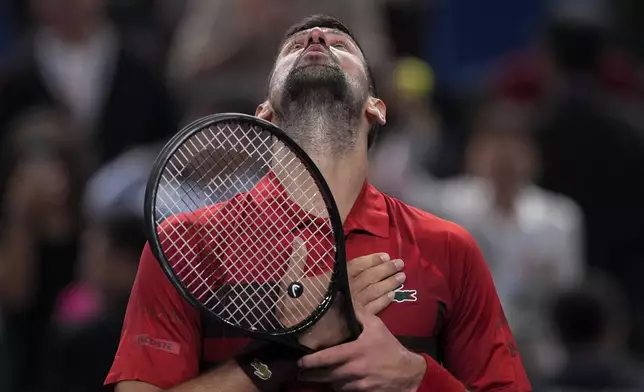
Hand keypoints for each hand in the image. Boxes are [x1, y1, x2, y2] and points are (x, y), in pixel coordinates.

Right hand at [276, 238, 404, 349]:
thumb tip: (299, 240)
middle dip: (385, 270)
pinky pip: (374, 310)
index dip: (371, 261)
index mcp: (332, 281)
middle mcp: (345, 293)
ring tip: (401, 277)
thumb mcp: (289, 283)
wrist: (293, 339)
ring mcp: (351, 309)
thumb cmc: (290, 311)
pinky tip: (393, 296)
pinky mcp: (354, 323)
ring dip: (389, 284)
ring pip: (374, 293)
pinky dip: (384, 301)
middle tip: (401, 264)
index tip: (385, 255)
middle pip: (369, 279)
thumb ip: (297, 261)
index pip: (356, 267)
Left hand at [297, 306, 426, 390]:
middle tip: (299, 372)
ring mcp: (358, 383)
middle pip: (326, 375)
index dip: (311, 361)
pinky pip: (344, 391)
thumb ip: (359, 313)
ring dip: (322, 381)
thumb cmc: (389, 347)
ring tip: (311, 377)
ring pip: (334, 385)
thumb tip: (346, 298)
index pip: (328, 357)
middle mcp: (354, 369)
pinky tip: (331, 383)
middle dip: (310, 375)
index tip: (300, 361)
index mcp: (355, 351)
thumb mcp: (376, 326)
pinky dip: (336, 387)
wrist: (407, 372)